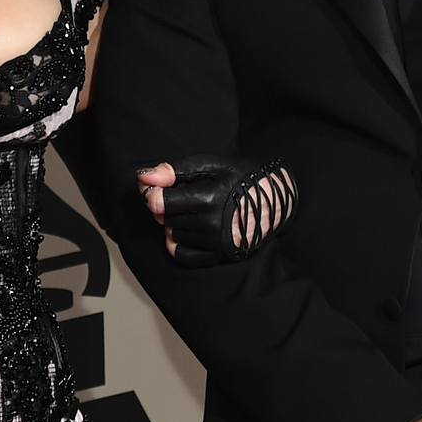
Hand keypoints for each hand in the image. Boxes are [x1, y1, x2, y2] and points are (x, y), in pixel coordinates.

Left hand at [136, 157, 294, 263]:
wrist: (276, 200)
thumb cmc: (242, 177)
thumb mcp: (211, 165)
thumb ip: (175, 170)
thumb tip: (145, 177)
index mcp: (208, 198)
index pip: (160, 202)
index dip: (150, 193)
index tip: (153, 187)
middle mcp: (211, 224)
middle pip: (164, 218)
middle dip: (165, 205)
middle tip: (181, 195)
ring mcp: (215, 242)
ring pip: (172, 234)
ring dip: (173, 222)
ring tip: (191, 210)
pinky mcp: (219, 255)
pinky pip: (183, 256)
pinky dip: (177, 244)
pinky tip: (184, 232)